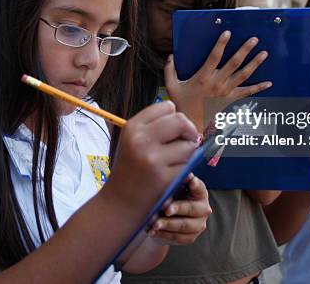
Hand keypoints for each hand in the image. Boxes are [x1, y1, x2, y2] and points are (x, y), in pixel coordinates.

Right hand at [103, 101, 198, 218]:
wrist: (120, 203)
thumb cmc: (131, 169)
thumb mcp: (133, 141)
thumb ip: (156, 127)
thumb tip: (187, 121)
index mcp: (132, 127)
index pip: (167, 106)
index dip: (175, 118)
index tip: (173, 130)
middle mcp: (141, 139)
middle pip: (181, 120)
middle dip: (189, 131)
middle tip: (186, 142)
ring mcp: (153, 158)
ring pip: (189, 144)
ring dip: (189, 152)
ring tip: (176, 160)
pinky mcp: (165, 177)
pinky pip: (189, 164)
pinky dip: (186, 168)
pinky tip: (173, 174)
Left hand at [148, 174, 211, 244]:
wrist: (165, 218)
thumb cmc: (170, 197)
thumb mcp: (172, 189)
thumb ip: (172, 185)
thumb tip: (166, 181)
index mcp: (200, 193)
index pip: (199, 187)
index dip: (195, 184)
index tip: (190, 180)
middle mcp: (203, 209)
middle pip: (191, 208)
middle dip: (178, 208)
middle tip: (166, 210)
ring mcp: (198, 225)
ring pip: (183, 225)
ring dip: (168, 224)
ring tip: (155, 224)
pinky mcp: (190, 237)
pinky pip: (177, 237)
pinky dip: (164, 234)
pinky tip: (153, 231)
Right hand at [164, 31, 271, 130]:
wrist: (192, 125)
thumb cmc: (183, 105)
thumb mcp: (172, 87)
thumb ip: (170, 71)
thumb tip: (170, 56)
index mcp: (203, 78)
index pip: (214, 57)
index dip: (221, 44)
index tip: (227, 33)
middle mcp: (217, 83)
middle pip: (234, 63)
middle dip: (245, 50)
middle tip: (254, 39)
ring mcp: (226, 92)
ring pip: (243, 75)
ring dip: (255, 63)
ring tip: (264, 53)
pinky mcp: (231, 100)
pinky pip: (247, 93)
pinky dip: (258, 88)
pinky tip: (269, 83)